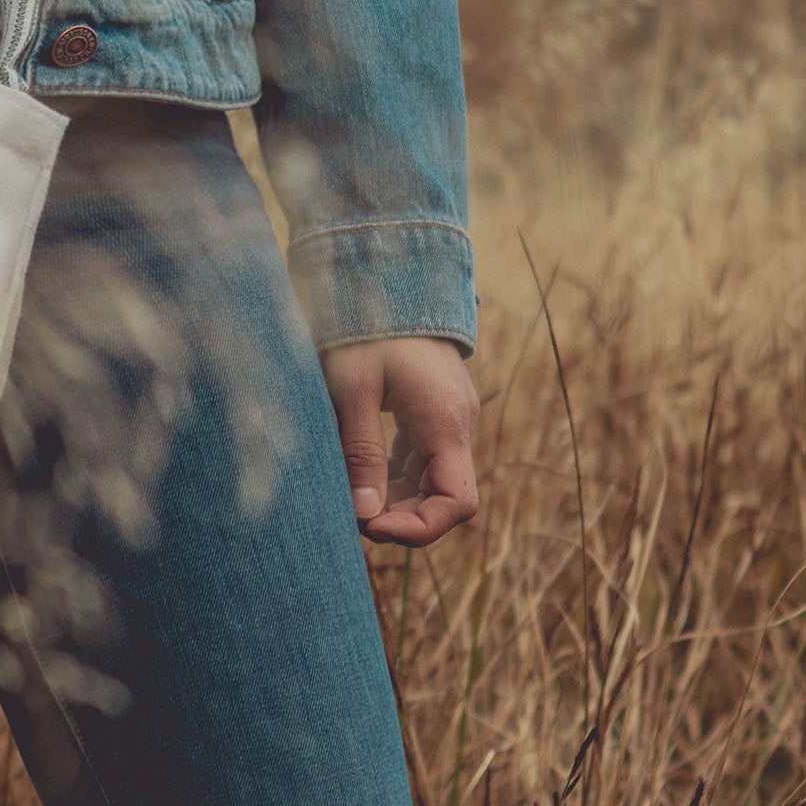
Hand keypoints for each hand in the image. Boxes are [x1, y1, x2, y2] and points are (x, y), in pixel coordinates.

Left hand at [322, 336, 479, 547]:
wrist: (387, 276)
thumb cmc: (366, 327)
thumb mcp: (353, 389)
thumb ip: (361, 452)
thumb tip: (364, 515)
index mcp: (445, 422)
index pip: (457, 503)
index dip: (419, 529)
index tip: (371, 527)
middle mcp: (457, 425)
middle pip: (444, 498)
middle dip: (401, 518)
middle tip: (350, 517)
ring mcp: (448, 418)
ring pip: (431, 481)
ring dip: (395, 500)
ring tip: (349, 499)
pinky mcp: (433, 412)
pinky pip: (421, 460)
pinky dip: (394, 477)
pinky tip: (359, 478)